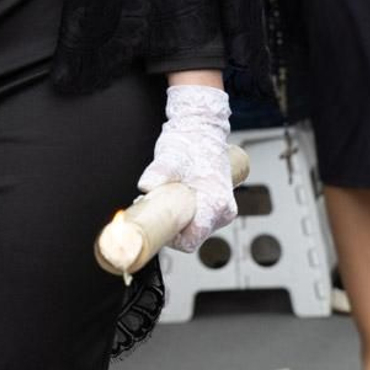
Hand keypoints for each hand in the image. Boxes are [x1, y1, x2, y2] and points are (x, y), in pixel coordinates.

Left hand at [136, 85, 236, 252]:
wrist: (201, 129)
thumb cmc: (190, 142)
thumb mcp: (171, 156)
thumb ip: (160, 172)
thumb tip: (146, 186)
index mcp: (217, 203)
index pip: (191, 239)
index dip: (169, 235)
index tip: (154, 219)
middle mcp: (223, 211)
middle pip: (191, 236)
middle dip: (170, 225)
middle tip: (154, 203)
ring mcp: (220, 210)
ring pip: (192, 230)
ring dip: (175, 219)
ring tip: (163, 196)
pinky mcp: (214, 207)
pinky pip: (194, 221)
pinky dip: (180, 214)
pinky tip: (171, 198)